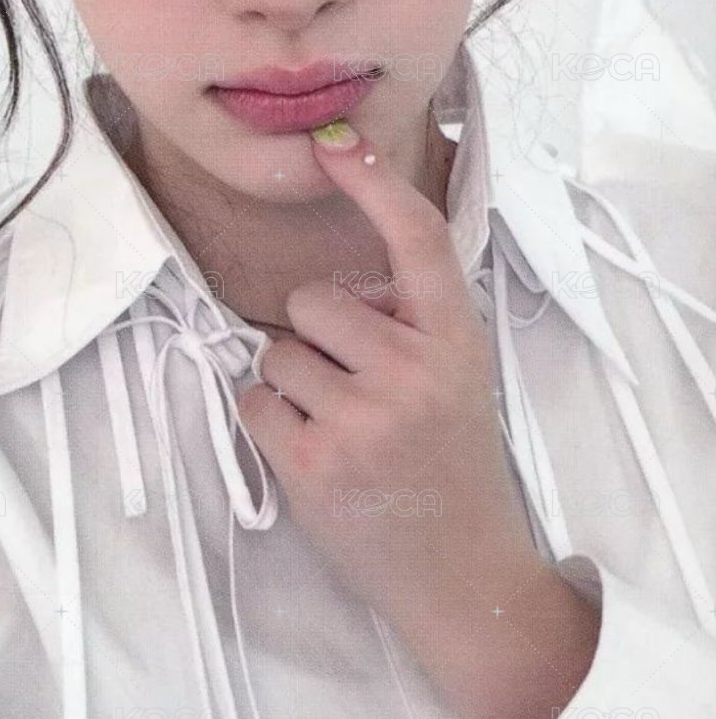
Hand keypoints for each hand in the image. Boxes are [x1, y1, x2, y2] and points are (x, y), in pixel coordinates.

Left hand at [236, 118, 546, 673]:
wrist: (464, 575)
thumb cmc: (451, 466)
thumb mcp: (457, 378)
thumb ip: (409, 325)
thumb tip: (332, 286)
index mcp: (454, 339)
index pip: (417, 239)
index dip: (372, 184)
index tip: (332, 142)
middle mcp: (412, 370)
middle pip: (310, 301)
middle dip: (314, 336)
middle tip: (353, 388)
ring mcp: (362, 419)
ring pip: (274, 354)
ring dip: (291, 385)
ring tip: (339, 429)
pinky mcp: (315, 464)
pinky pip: (253, 403)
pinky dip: (270, 424)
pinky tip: (315, 456)